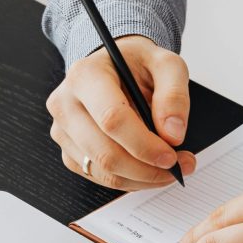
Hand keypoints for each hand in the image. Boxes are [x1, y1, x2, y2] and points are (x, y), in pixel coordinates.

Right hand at [46, 34, 195, 189]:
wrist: (115, 66)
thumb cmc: (137, 63)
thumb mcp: (165, 64)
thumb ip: (174, 94)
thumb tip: (173, 135)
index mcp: (86, 75)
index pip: (112, 119)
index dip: (144, 144)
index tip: (171, 155)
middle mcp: (66, 103)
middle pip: (105, 152)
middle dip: (147, 168)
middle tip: (179, 166)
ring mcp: (63, 129)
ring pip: (101, 170)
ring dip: (141, 177)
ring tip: (169, 168)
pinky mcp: (68, 149)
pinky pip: (97, 176)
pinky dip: (128, 179)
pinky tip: (148, 168)